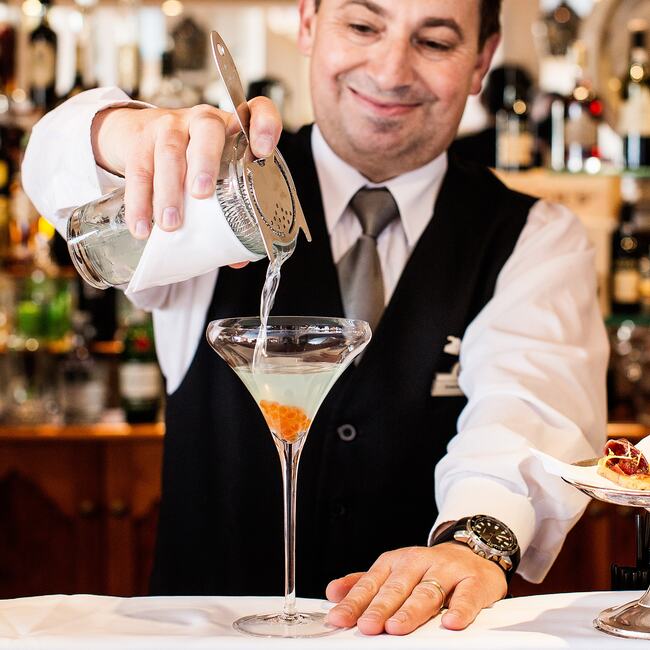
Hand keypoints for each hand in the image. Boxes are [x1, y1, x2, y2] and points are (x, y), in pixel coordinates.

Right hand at [90, 99, 281, 240]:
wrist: (139, 133)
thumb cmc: (190, 159)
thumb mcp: (214, 172)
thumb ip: (227, 211)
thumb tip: (238, 260)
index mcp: (231, 128)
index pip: (256, 111)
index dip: (265, 124)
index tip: (264, 150)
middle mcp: (201, 121)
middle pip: (207, 129)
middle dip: (205, 162)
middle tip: (202, 195)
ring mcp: (168, 128)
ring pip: (168, 152)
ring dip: (169, 190)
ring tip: (171, 224)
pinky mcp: (139, 142)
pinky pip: (137, 172)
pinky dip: (139, 202)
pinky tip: (142, 226)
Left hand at [325, 542, 506, 635]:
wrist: (472, 552)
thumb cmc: (428, 570)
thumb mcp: (394, 572)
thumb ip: (363, 584)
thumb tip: (332, 593)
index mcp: (396, 563)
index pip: (371, 584)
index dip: (354, 602)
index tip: (339, 619)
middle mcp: (419, 563)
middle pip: (397, 588)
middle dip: (380, 608)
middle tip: (367, 626)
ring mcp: (447, 570)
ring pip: (427, 592)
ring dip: (411, 610)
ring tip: (396, 627)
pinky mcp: (474, 581)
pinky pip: (466, 596)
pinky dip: (459, 609)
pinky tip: (451, 622)